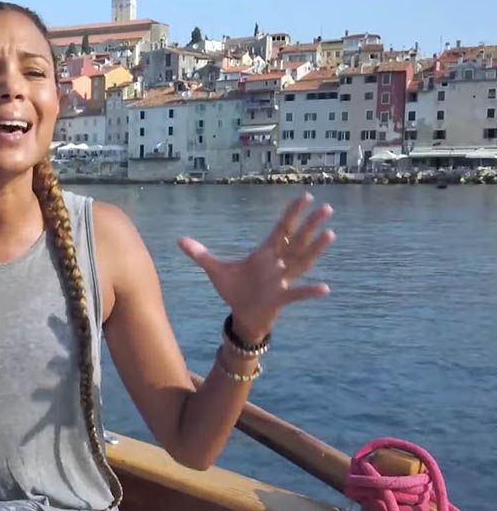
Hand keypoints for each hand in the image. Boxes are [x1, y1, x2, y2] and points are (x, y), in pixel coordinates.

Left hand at [177, 192, 334, 342]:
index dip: (292, 213)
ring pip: (302, 262)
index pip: (281, 229)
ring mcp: (282, 280)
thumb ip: (200, 254)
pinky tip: (325, 288)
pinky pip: (297, 294)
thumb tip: (179, 240)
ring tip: (330, 234)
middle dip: (311, 225)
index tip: (305, 196)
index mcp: (265, 253)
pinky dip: (310, 291)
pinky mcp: (281, 297)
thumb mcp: (215, 270)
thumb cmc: (235, 289)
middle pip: (297, 241)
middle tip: (327, 208)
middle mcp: (278, 263)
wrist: (242, 314)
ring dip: (316, 250)